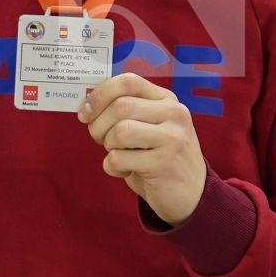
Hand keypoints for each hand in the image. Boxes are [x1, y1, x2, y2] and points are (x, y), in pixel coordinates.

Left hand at [76, 73, 206, 225]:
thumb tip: (86, 105)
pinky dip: (112, 167)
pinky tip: (126, 171)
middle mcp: (174, 113)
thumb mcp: (149, 127)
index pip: (128, 82)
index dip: (99, 95)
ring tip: (120, 155)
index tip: (84, 112)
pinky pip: (119, 158)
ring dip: (109, 146)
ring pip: (120, 131)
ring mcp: (172, 138)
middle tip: (101, 140)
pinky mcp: (165, 163)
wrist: (191, 195)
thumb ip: (126, 111)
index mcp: (166, 99)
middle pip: (120, 106)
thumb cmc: (158, 157)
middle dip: (99, 126)